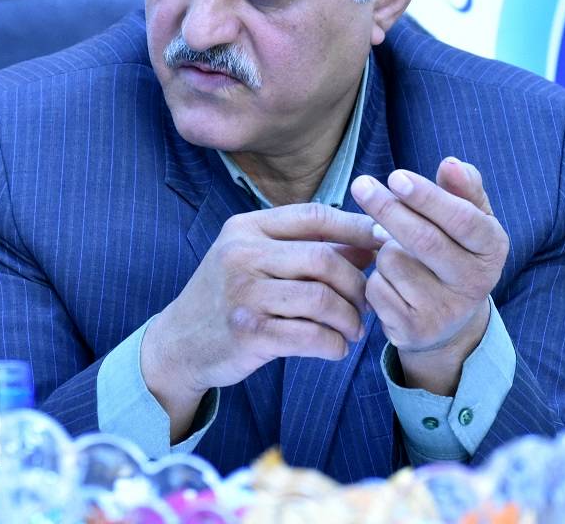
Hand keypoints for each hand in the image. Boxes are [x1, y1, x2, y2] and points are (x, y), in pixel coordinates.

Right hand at [141, 203, 378, 437]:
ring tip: (353, 329)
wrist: (179, 343)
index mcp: (246, 228)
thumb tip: (372, 239)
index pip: (314, 216)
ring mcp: (243, 294)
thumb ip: (307, 248)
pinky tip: (335, 348)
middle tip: (366, 304)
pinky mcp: (248, 333)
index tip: (385, 242)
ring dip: (350, 318)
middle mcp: (242, 255)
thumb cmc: (229, 297)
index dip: (357, 227)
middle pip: (324, 259)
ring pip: (322, 299)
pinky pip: (311, 336)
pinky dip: (334, 345)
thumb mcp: (256, 260)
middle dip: (356, 283)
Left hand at [350, 158, 508, 394]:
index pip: (462, 219)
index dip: (427, 197)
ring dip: (382, 247)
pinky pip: (377, 288)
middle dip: (388, 209)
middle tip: (361, 184)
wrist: (449, 322)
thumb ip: (463, 188)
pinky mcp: (413, 330)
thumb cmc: (455, 252)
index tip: (395, 175)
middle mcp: (475, 283)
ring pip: (393, 261)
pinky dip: (374, 276)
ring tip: (397, 251)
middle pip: (424, 240)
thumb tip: (451, 164)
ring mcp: (444, 311)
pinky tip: (391, 281)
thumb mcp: (469, 218)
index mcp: (492, 248)